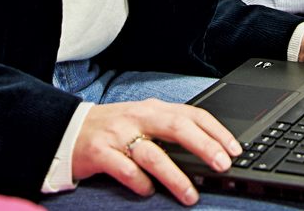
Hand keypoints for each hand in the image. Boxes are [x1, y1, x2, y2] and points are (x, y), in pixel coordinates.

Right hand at [72, 99, 241, 205]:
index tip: (234, 149)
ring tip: (190, 195)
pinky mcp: (100, 152)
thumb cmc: (114, 128)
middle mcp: (138, 117)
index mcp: (153, 108)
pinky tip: (148, 191)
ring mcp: (119, 134)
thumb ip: (169, 130)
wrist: (69, 130)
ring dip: (176, 176)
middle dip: (204, 146)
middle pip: (178, 128)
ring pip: (154, 154)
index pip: (192, 114)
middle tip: (222, 165)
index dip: (216, 131)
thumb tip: (208, 149)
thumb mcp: (143, 121)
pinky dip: (141, 183)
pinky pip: (126, 170)